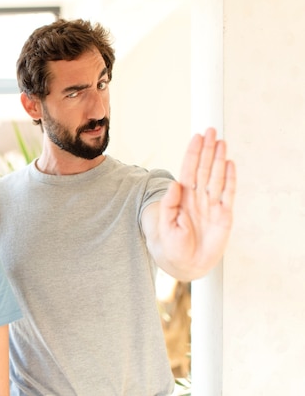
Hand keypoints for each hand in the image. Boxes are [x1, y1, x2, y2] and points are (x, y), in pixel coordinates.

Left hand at [157, 127, 236, 279]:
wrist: (186, 264)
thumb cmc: (172, 246)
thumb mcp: (165, 227)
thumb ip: (168, 205)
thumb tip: (174, 184)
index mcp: (183, 198)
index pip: (189, 170)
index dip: (193, 154)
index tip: (196, 137)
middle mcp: (198, 197)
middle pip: (204, 169)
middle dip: (207, 150)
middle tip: (211, 130)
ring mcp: (212, 205)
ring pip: (216, 177)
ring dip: (219, 159)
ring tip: (221, 142)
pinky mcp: (224, 215)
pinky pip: (228, 194)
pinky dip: (230, 179)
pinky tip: (230, 164)